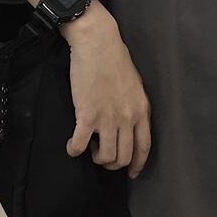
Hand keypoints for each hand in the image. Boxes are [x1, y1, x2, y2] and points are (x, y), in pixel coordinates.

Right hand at [60, 0, 151, 179]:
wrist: (98, 44)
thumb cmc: (116, 60)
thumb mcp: (136, 85)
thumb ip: (135, 107)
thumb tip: (130, 124)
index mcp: (141, 110)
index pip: (144, 147)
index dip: (137, 164)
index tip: (131, 172)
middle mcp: (127, 118)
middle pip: (124, 156)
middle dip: (113, 163)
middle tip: (103, 156)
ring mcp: (107, 118)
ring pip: (105, 156)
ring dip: (96, 158)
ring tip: (90, 147)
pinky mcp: (87, 115)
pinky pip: (80, 145)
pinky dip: (74, 150)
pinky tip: (72, 146)